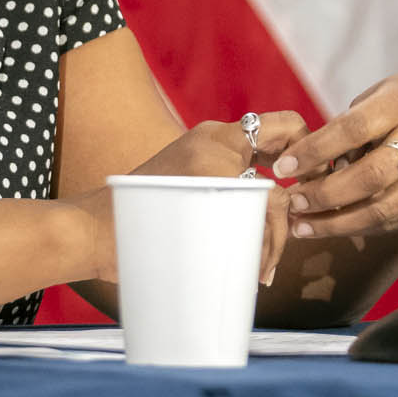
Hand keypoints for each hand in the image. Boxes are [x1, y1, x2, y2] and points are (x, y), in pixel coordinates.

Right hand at [62, 111, 310, 285]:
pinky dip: (262, 250)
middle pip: (287, 159)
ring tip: (265, 267)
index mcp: (213, 135)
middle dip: (297, 202)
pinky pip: (255, 223)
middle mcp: (217, 140)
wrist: (93, 228)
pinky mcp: (206, 195)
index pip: (281, 124)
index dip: (304, 152)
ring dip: (277, 238)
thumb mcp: (186, 182)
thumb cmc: (140, 218)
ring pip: (273, 200)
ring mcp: (212, 165)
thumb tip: (270, 203)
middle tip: (294, 232)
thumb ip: (224, 180)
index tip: (300, 189)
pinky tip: (254, 272)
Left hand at [272, 71, 397, 237]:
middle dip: (324, 195)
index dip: (315, 151)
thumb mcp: (382, 96)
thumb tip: (311, 164)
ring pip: (381, 209)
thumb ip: (350, 127)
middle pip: (369, 176)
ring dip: (335, 223)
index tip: (282, 167)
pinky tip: (332, 227)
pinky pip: (393, 221)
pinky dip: (358, 227)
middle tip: (292, 202)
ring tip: (301, 226)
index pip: (353, 129)